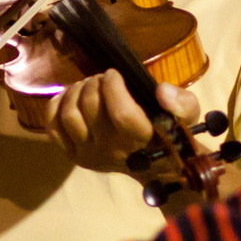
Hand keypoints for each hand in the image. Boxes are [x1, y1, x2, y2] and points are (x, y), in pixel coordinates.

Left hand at [45, 70, 200, 174]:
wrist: (153, 166)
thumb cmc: (169, 135)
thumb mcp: (187, 118)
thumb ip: (182, 103)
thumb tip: (162, 90)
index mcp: (141, 142)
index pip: (122, 114)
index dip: (114, 87)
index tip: (115, 74)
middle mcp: (112, 151)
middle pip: (90, 107)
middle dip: (95, 83)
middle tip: (102, 78)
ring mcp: (89, 155)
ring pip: (69, 115)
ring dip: (76, 91)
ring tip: (88, 85)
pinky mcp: (73, 155)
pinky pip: (53, 126)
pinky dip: (57, 105)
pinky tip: (72, 96)